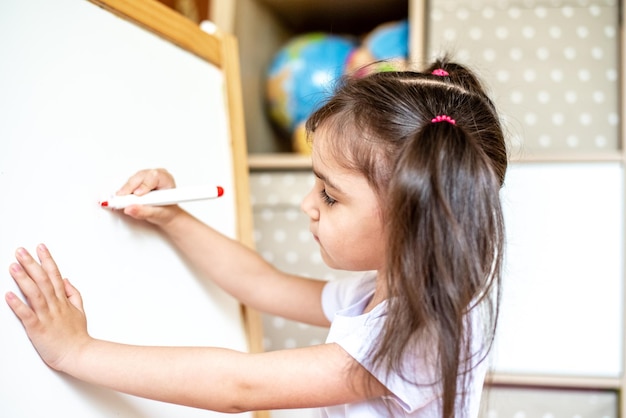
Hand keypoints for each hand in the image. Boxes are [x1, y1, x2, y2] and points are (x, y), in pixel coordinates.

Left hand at [5, 244, 90, 371]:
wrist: (79, 354)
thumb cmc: (77, 335)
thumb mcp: (80, 310)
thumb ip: (73, 293)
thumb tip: (66, 280)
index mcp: (63, 300)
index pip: (54, 275)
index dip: (47, 260)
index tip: (40, 247)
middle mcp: (54, 305)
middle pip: (42, 280)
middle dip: (31, 264)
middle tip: (20, 251)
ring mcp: (46, 316)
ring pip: (34, 293)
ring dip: (23, 279)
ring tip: (13, 267)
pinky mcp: (37, 328)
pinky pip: (26, 314)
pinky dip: (17, 304)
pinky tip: (9, 295)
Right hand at [115, 168, 183, 225]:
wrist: (166, 213)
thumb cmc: (167, 211)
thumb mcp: (157, 215)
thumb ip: (144, 212)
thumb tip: (129, 208)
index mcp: (166, 180)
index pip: (154, 177)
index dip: (144, 185)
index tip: (137, 194)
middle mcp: (157, 176)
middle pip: (141, 176)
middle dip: (130, 187)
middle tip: (122, 198)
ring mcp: (147, 177)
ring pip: (134, 179)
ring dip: (126, 189)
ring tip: (120, 199)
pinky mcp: (139, 181)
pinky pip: (130, 183)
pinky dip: (125, 191)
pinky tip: (122, 198)